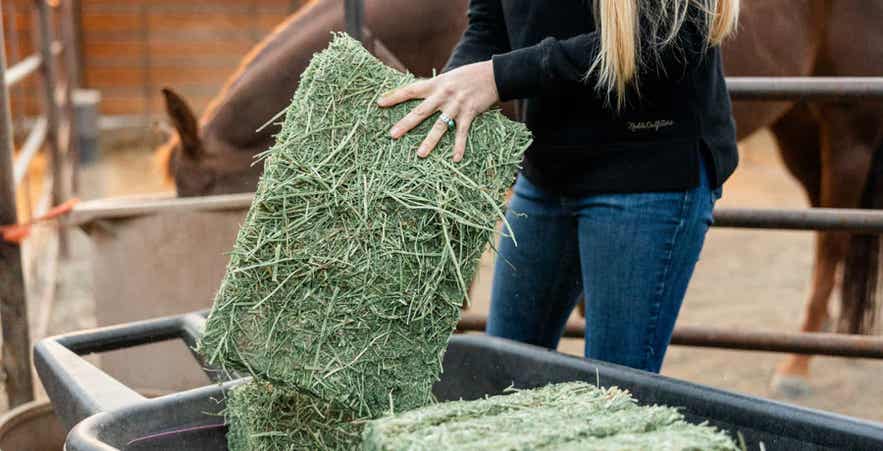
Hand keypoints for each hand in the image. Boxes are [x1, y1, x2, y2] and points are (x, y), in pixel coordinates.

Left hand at [377, 60, 498, 161]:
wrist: (492, 74)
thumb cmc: (467, 77)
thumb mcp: (446, 78)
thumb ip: (433, 88)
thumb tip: (417, 95)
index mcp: (435, 85)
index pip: (410, 90)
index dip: (394, 96)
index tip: (379, 103)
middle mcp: (443, 94)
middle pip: (421, 111)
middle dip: (406, 124)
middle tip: (392, 135)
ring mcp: (456, 105)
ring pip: (440, 125)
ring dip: (430, 141)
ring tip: (420, 154)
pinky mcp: (470, 112)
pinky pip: (462, 132)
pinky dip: (459, 146)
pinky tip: (455, 158)